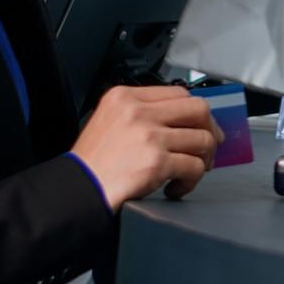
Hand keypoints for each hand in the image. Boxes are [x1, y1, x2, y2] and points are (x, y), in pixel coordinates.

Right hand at [70, 85, 224, 211]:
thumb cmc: (91, 164)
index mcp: (126, 97)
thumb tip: (182, 120)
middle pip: (198, 109)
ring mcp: (149, 135)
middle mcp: (138, 111)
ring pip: (202, 139)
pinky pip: (194, 167)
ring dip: (202, 160)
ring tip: (188, 173)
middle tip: (206, 150)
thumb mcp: (109, 121)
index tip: (201, 127)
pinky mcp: (156, 161)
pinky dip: (191, 181)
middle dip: (209, 131)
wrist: (75, 191)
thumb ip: (141, 114)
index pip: (178, 93)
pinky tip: (176, 187)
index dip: (196, 113)